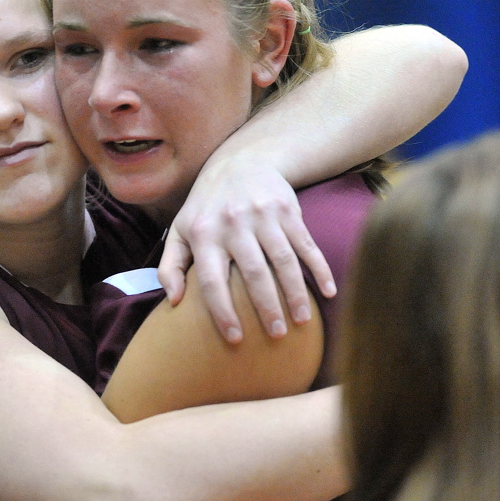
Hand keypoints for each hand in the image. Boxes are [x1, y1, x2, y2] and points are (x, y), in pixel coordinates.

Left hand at [158, 160, 335, 341]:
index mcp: (204, 234)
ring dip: (295, 294)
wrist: (240, 161)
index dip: (222, 311)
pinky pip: (306, 245)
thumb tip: (173, 302)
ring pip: (284, 261)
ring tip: (302, 321)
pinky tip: (329, 291)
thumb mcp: (180, 230)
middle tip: (276, 336)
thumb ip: (170, 266)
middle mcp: (233, 224)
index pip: (212, 280)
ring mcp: (263, 216)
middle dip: (266, 308)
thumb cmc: (206, 208)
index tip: (236, 338)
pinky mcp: (288, 211)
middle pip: (253, 273)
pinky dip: (320, 268)